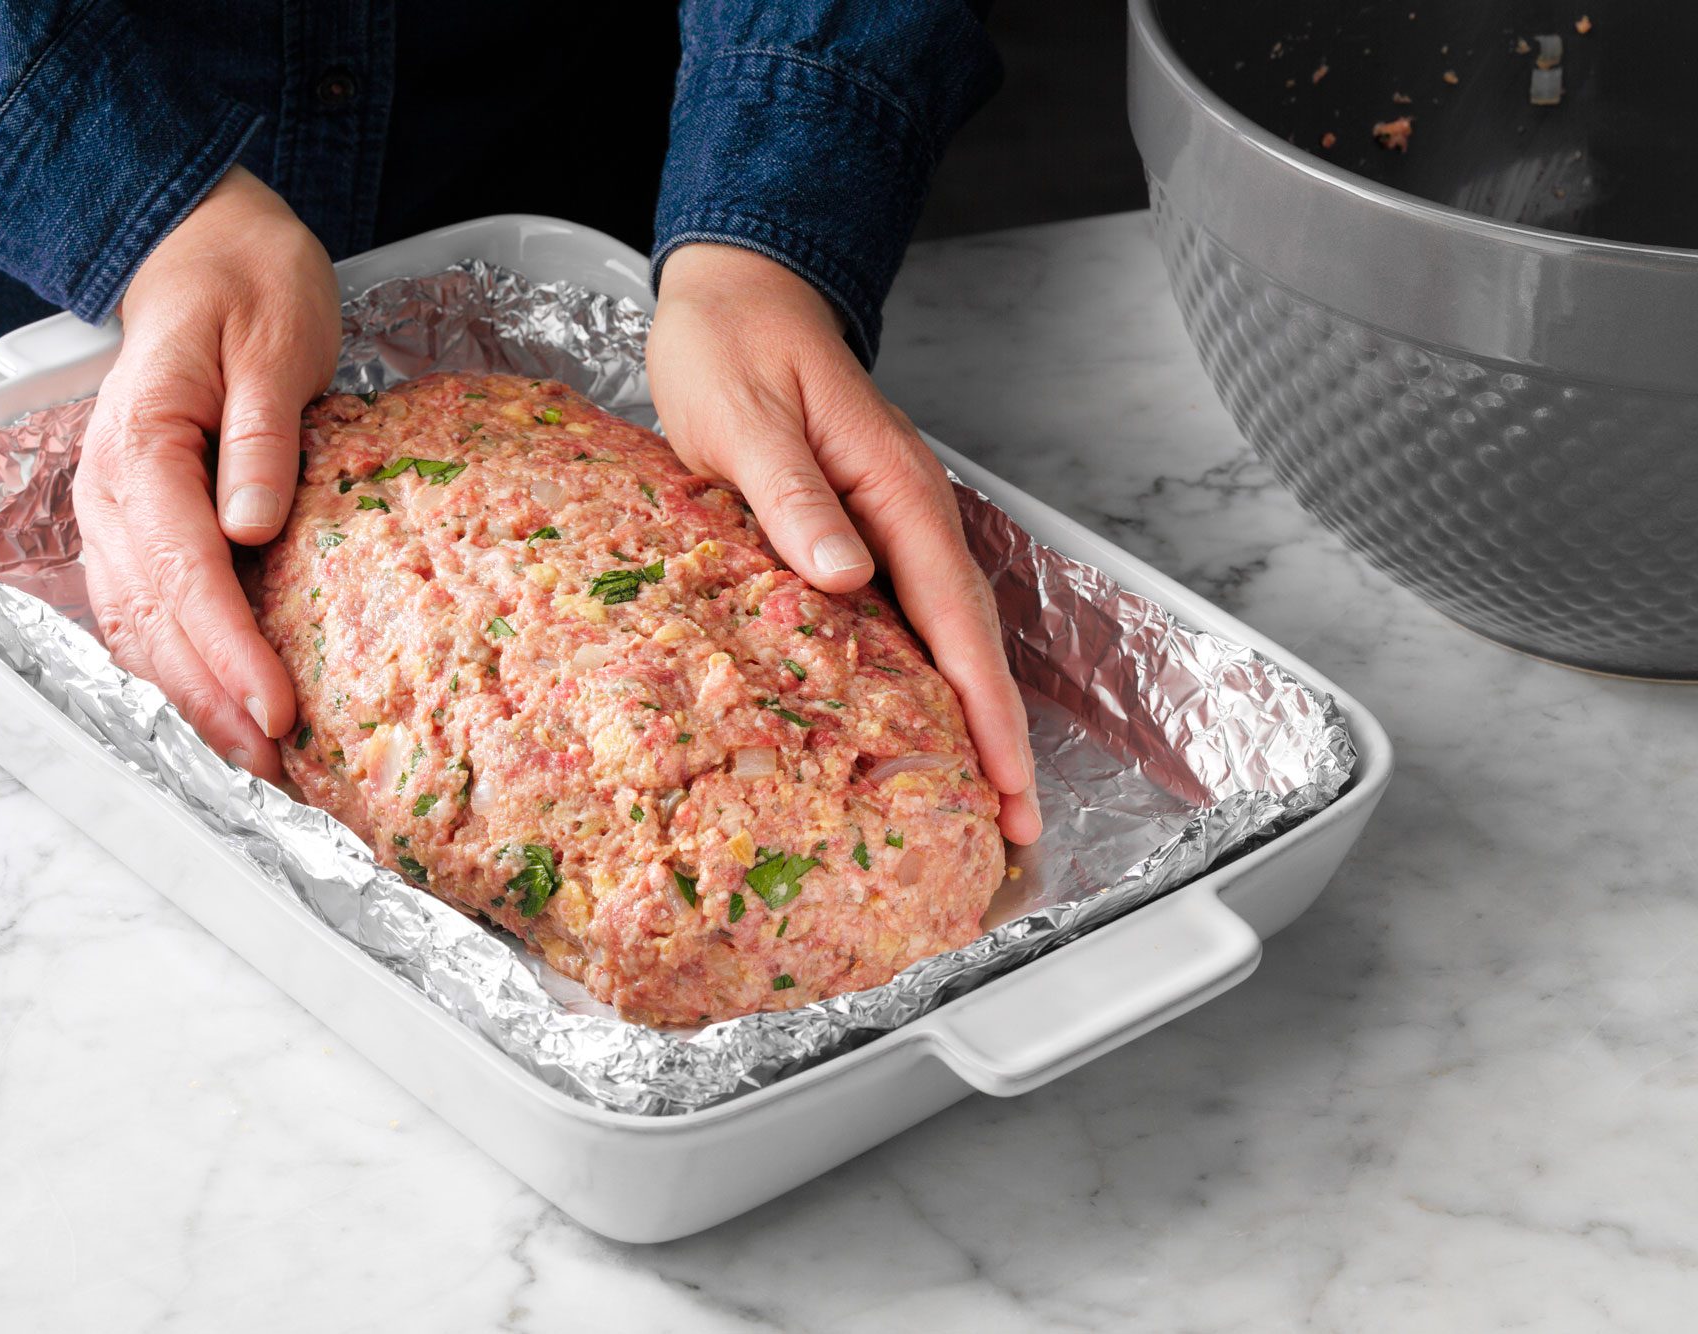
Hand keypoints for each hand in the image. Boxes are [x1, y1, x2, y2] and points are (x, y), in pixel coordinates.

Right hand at [75, 166, 338, 782]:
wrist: (200, 253)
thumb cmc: (247, 288)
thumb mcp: (272, 342)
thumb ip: (262, 437)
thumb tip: (254, 526)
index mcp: (142, 446)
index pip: (185, 570)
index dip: (230, 650)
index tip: (277, 708)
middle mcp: (112, 493)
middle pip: (155, 620)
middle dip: (212, 702)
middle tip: (274, 770)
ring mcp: (116, 515)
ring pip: (142, 631)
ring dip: (193, 703)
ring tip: (253, 767)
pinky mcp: (139, 528)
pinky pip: (148, 615)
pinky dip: (180, 672)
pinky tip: (219, 716)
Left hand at [649, 244, 1040, 843]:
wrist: (738, 293)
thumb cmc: (735, 347)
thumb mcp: (747, 418)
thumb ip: (793, 495)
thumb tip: (845, 575)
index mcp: (892, 488)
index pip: (955, 615)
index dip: (986, 705)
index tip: (1009, 779)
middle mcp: (908, 511)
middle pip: (971, 638)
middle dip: (998, 735)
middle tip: (1016, 829)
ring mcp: (892, 520)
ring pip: (948, 632)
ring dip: (970, 715)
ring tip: (985, 799)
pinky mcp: (864, 527)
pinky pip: (909, 615)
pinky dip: (928, 676)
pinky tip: (919, 726)